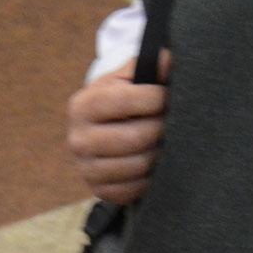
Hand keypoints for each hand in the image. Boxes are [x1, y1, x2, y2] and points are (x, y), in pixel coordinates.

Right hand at [66, 54, 169, 205]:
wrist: (105, 128)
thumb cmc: (123, 98)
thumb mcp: (130, 77)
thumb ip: (150, 66)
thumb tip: (170, 60)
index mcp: (82, 106)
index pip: (125, 101)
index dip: (156, 98)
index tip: (168, 95)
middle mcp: (78, 140)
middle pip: (135, 138)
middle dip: (162, 128)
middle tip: (174, 121)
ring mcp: (86, 169)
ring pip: (139, 165)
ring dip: (161, 153)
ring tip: (168, 140)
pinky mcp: (99, 191)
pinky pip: (134, 189)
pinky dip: (152, 177)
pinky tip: (156, 162)